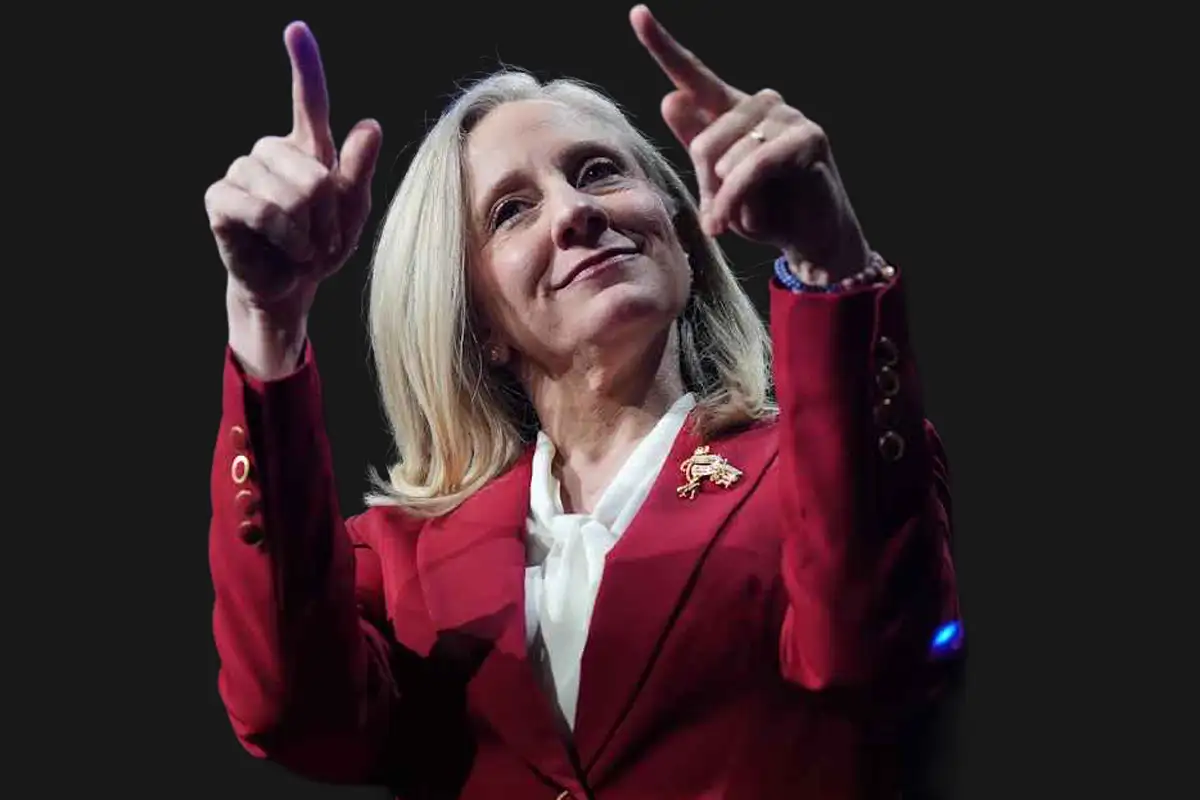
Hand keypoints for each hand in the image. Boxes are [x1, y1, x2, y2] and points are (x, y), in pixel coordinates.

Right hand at [204, 21, 381, 322]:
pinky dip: (286, 237)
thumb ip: (358, 172)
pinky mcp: (220, 198)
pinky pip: (263, 210)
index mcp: (307, 148)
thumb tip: (369, 126)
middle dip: (329, 217)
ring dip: (309, 232)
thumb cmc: (322, 247)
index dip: (304, 64)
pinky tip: (288, 251)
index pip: (307, 100)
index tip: (296, 29)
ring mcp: (242, 172)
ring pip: (290, 194)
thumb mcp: (353, 212)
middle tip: (326, 241)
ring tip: (306, 249)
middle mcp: (271, 152)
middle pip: (314, 174)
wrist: (290, 286)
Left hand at [630, 5, 869, 279]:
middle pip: (703, 141)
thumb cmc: (765, 211)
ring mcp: (787, 117)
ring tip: (738, 219)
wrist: (811, 241)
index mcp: (731, 110)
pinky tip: (740, 220)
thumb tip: (671, 99)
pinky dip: (740, 198)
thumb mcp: (719, 186)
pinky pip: (755, 167)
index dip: (663, 47)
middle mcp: (760, 104)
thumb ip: (697, 146)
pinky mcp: (809, 138)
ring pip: (728, 158)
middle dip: (707, 189)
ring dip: (727, 201)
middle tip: (718, 217)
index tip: (637, 14)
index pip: (693, 75)